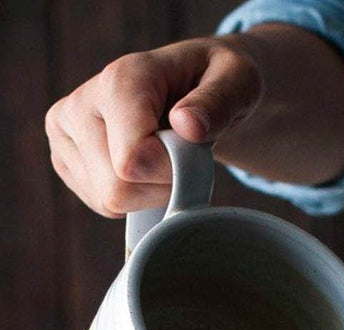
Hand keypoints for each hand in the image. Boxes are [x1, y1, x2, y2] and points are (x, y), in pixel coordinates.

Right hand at [45, 25, 343, 217]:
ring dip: (146, 195)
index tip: (192, 162)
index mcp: (127, 79)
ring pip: (102, 199)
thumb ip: (221, 104)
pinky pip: (94, 203)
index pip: (129, 157)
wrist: (198, 86)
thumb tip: (186, 130)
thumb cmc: (230, 84)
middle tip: (186, 162)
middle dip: (160, 186)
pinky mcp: (66, 151)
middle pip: (115, 187)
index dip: (165, 176)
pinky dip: (128, 199)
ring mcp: (70, 128)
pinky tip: (147, 173)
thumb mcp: (244, 85)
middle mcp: (84, 100)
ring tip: (168, 163)